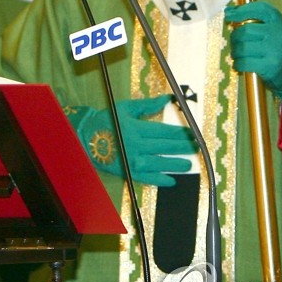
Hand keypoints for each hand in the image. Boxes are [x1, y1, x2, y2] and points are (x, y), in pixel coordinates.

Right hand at [71, 95, 195, 186]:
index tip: (192, 133)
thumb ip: (148, 105)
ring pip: (158, 164)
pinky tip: (171, 181)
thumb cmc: (106, 120)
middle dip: (182, 147)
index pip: (163, 131)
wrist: (85, 137)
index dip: (180, 133)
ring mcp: (131, 160)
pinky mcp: (127, 171)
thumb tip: (167, 99)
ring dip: (174, 165)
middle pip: (164, 147)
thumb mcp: (126, 108)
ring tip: (189, 165)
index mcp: (135, 127)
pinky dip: (159, 181)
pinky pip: (145, 178)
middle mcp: (135, 145)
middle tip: (196, 148)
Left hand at [225, 0, 281, 96]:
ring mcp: (274, 50)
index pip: (259, 9)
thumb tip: (229, 11)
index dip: (241, 10)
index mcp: (278, 21)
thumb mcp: (272, 28)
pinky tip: (239, 64)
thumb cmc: (277, 46)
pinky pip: (244, 62)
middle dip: (234, 37)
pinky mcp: (269, 65)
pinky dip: (237, 64)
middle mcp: (277, 33)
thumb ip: (254, 18)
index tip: (228, 14)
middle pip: (245, 31)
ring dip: (235, 52)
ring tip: (237, 54)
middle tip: (234, 42)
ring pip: (242, 48)